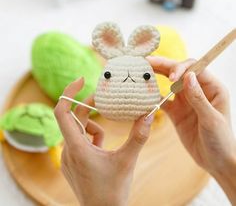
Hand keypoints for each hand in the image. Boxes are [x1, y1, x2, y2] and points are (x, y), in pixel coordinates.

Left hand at [54, 78, 153, 205]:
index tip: (81, 80)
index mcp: (76, 148)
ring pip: (78, 130)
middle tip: (104, 99)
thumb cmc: (112, 191)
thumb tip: (149, 116)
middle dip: (89, 107)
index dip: (69, 93)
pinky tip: (102, 148)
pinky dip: (92, 138)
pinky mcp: (73, 160)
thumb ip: (138, 137)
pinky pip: (80, 140)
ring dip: (93, 126)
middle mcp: (68, 150)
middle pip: (74, 118)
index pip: (62, 112)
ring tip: (105, 140)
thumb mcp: (127, 161)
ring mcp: (68, 156)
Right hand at [148, 56, 235, 203]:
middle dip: (164, 66)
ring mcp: (185, 101)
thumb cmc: (221, 140)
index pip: (194, 68)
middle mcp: (197, 90)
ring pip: (168, 84)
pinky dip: (153, 97)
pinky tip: (143, 94)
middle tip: (147, 62)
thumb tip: (187, 76)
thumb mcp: (211, 119)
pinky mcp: (176, 111)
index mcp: (212, 88)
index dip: (180, 68)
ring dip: (156, 77)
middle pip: (179, 72)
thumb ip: (198, 98)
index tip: (170, 78)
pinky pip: (162, 101)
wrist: (216, 161)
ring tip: (142, 72)